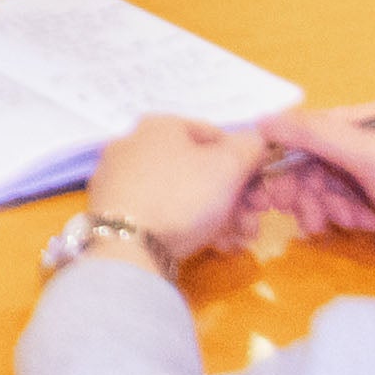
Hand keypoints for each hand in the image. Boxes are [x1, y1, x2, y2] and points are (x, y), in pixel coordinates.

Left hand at [86, 114, 274, 263]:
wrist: (126, 247)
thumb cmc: (182, 196)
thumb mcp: (228, 166)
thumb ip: (249, 147)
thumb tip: (254, 141)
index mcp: (159, 126)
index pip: (214, 136)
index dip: (244, 162)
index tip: (259, 190)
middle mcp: (135, 147)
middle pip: (200, 171)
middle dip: (235, 200)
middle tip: (252, 223)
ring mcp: (121, 181)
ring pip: (184, 196)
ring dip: (220, 218)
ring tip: (239, 241)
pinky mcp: (115, 214)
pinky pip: (162, 214)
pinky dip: (191, 228)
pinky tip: (215, 247)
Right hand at [259, 106, 374, 285]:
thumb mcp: (374, 160)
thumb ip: (318, 136)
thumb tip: (264, 120)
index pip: (313, 128)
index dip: (288, 158)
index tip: (274, 190)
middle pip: (317, 160)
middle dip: (313, 190)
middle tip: (313, 217)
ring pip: (329, 186)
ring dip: (331, 207)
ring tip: (353, 223)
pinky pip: (347, 205)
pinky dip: (348, 218)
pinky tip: (366, 228)